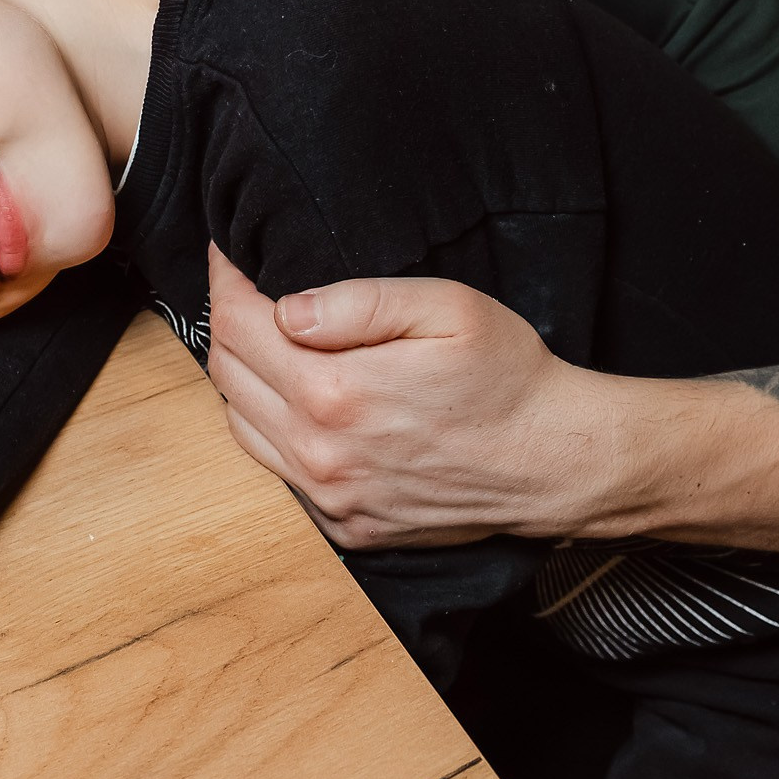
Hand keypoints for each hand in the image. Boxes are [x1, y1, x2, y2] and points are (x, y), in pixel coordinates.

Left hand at [205, 247, 607, 550]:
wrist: (553, 461)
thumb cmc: (507, 376)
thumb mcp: (447, 309)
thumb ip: (358, 302)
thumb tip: (286, 309)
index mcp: (336, 392)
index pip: (237, 326)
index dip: (224, 280)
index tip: (228, 253)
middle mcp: (320, 453)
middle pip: (227, 375)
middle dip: (228, 322)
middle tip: (247, 291)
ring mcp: (330, 497)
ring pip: (240, 425)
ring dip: (242, 378)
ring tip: (268, 342)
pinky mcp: (345, 525)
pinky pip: (277, 470)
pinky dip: (270, 428)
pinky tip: (297, 401)